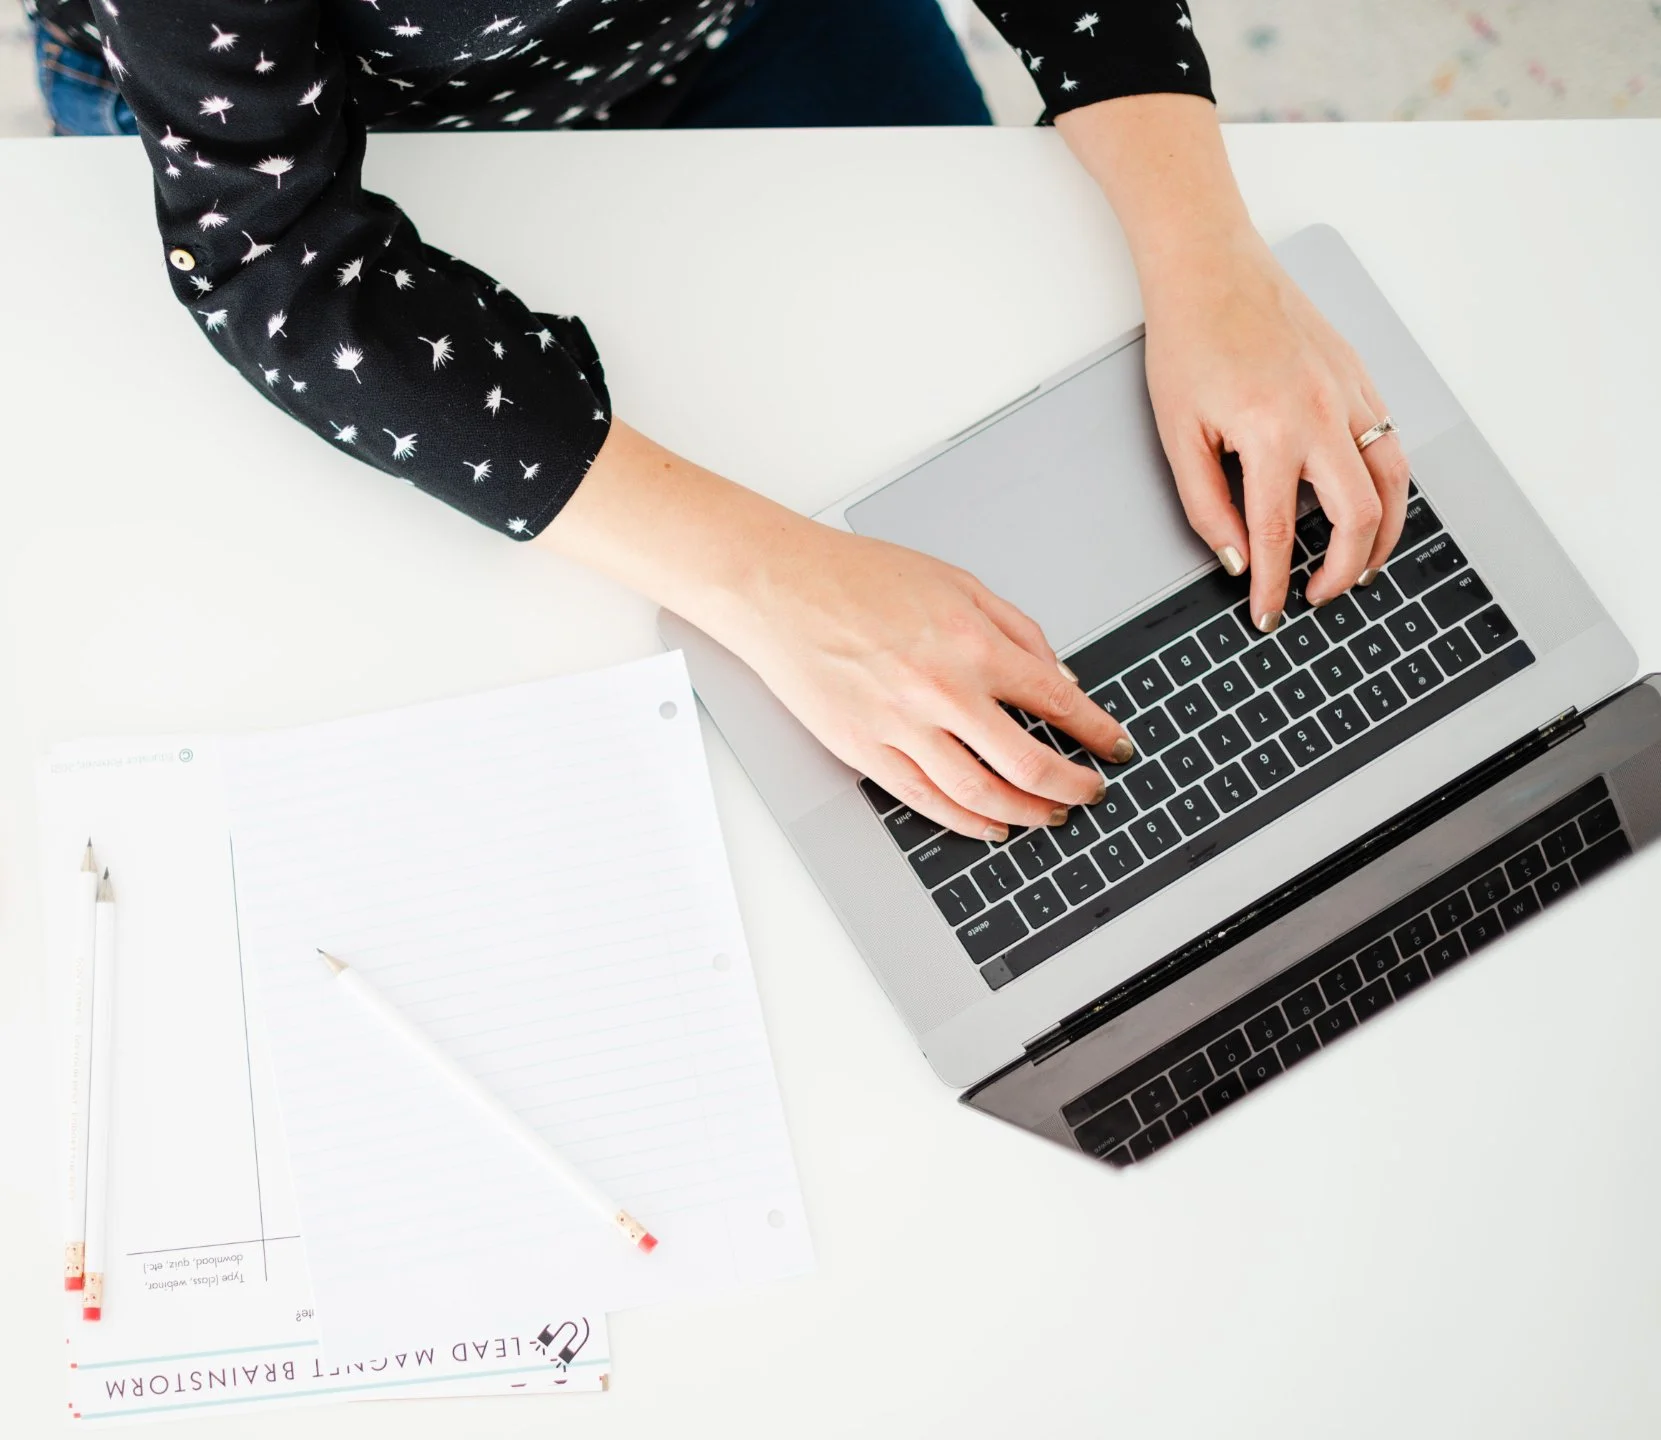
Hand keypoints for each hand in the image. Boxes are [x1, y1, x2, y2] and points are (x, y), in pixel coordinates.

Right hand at [544, 420, 1132, 840]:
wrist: (782, 588)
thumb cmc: (860, 577)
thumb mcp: (956, 581)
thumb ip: (1015, 629)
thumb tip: (1058, 676)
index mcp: (972, 642)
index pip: (1056, 701)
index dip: (1096, 731)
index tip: (1115, 746)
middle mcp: (943, 689)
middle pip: (1027, 762)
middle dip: (1072, 784)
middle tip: (1091, 792)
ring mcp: (902, 726)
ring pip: (980, 792)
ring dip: (1025, 812)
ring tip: (1049, 816)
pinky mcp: (865, 749)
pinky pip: (927, 800)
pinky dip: (967, 821)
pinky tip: (990, 825)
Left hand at [1141, 231, 1411, 630]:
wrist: (1210, 266)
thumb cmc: (1187, 341)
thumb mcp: (1178, 434)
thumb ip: (1207, 504)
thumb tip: (1238, 558)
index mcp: (1269, 430)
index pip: (1278, 533)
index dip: (1273, 585)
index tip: (1268, 614)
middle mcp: (1320, 413)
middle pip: (1358, 516)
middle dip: (1344, 570)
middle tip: (1320, 595)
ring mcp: (1349, 392)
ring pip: (1395, 480)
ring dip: (1385, 534)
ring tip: (1362, 566)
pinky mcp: (1360, 376)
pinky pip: (1390, 442)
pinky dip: (1389, 486)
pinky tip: (1368, 506)